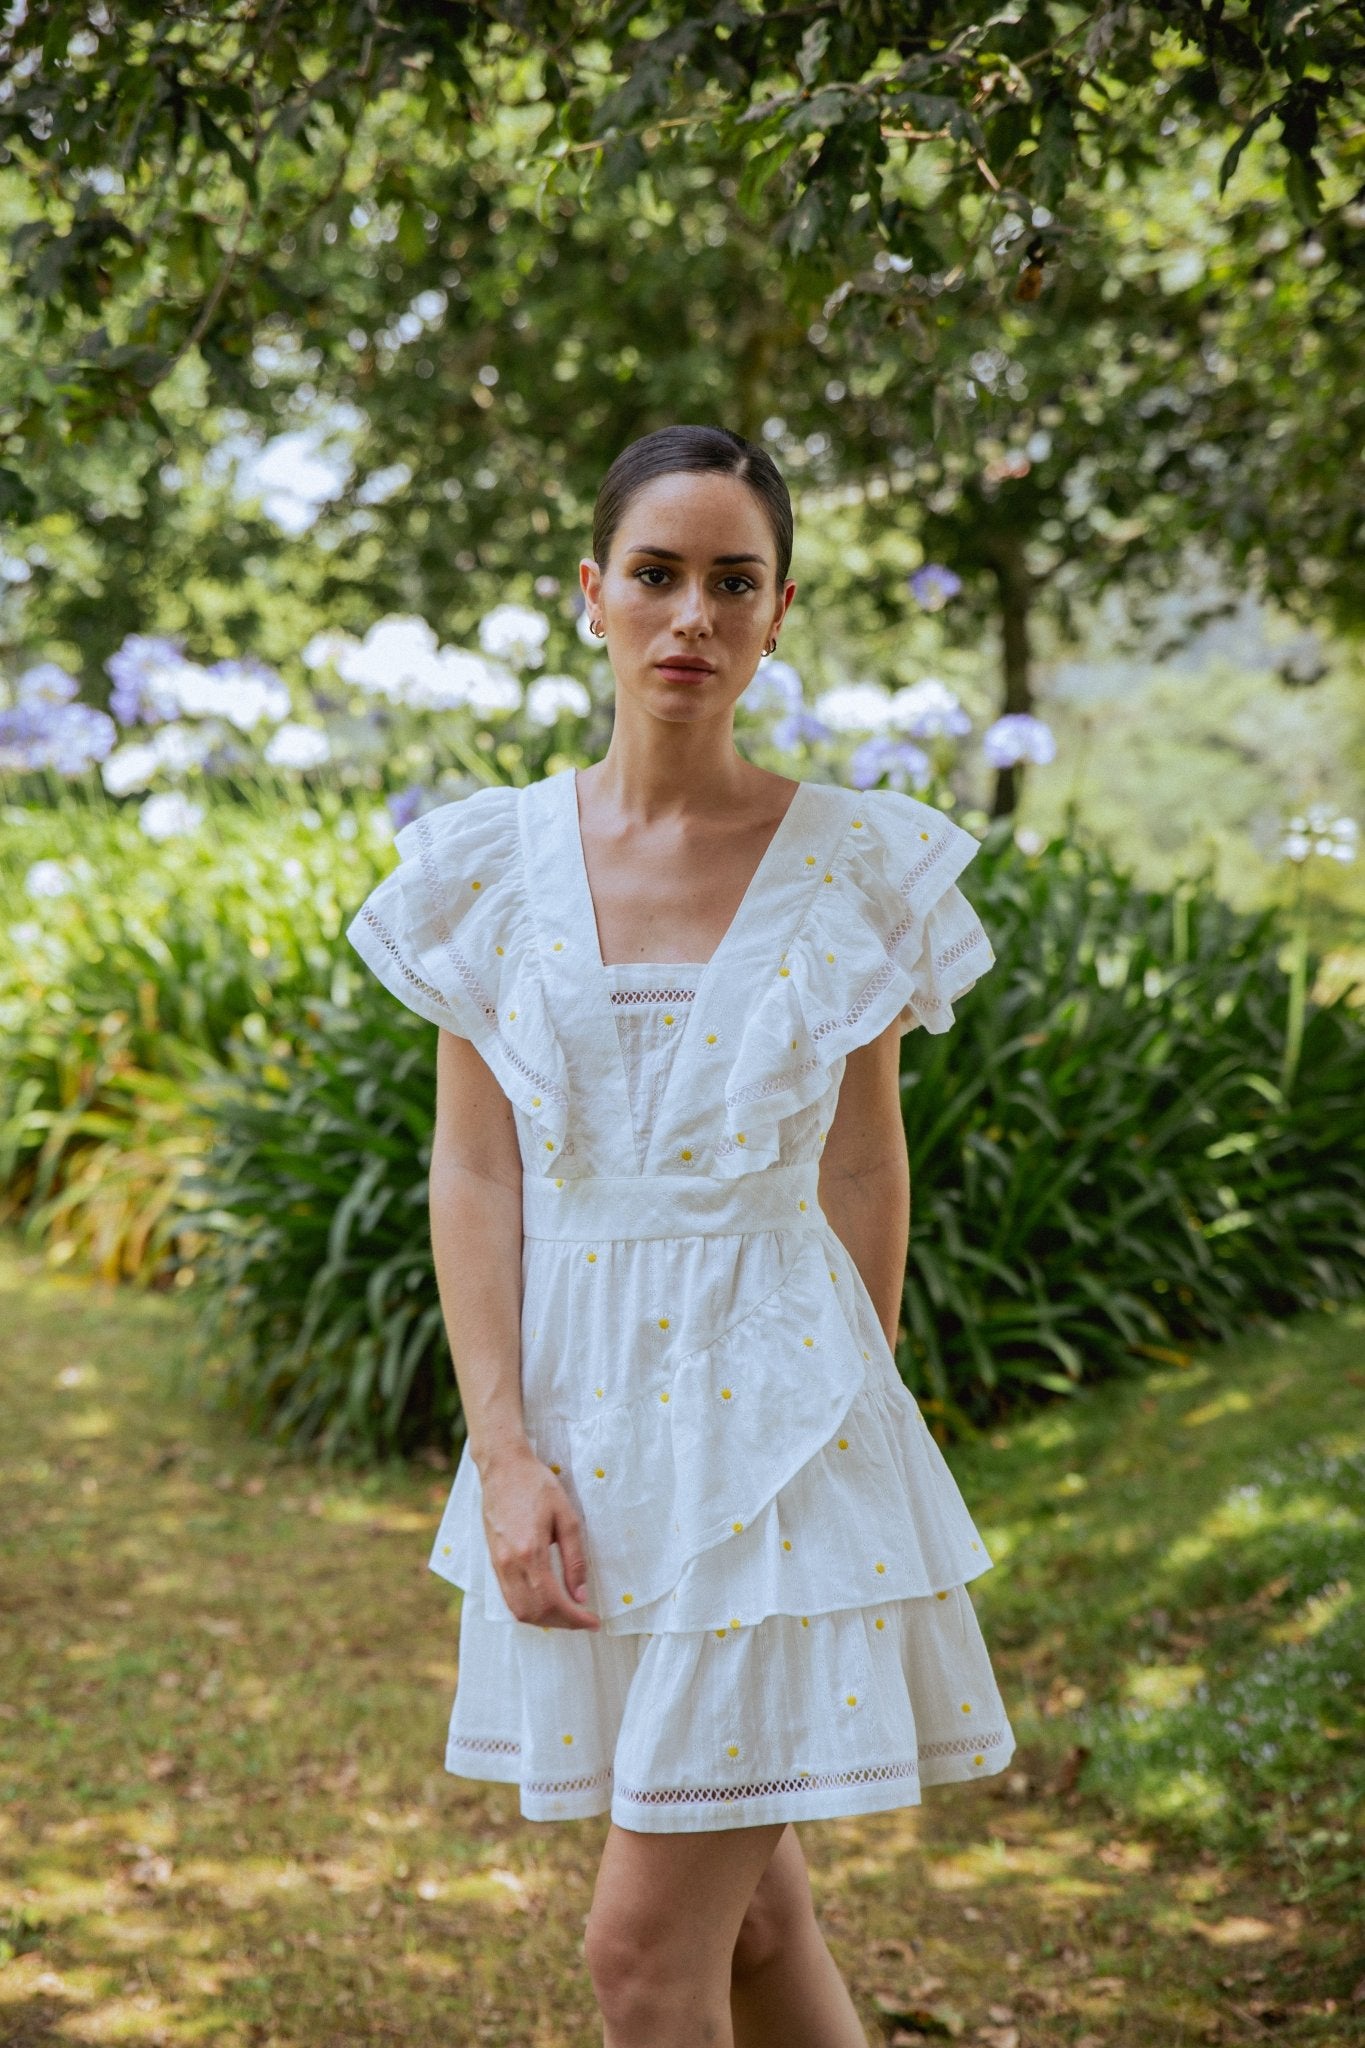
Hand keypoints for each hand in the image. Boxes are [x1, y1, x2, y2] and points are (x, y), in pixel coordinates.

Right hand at [479, 1445, 601, 1630]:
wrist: (503, 1468)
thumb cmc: (537, 1486)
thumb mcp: (566, 1517)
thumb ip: (574, 1560)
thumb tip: (580, 1596)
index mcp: (529, 1552)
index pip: (553, 1601)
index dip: (575, 1618)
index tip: (594, 1622)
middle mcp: (510, 1563)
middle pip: (534, 1612)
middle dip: (562, 1623)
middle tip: (584, 1620)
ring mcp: (498, 1564)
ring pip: (518, 1610)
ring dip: (544, 1620)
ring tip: (568, 1614)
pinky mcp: (493, 1560)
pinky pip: (509, 1597)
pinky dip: (528, 1608)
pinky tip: (546, 1602)